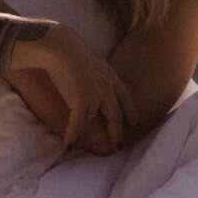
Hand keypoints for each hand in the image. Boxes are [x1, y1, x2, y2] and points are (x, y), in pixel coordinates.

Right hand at [27, 28, 139, 154]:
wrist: (61, 46)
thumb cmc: (67, 46)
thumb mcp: (87, 56)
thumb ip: (90, 66)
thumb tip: (83, 67)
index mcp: (110, 75)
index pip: (125, 97)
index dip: (131, 111)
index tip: (136, 123)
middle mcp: (107, 88)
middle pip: (118, 114)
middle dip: (119, 131)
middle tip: (120, 144)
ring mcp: (96, 96)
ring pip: (103, 122)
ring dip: (104, 138)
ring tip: (104, 151)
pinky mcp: (81, 101)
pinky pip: (78, 124)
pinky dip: (74, 135)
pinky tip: (70, 145)